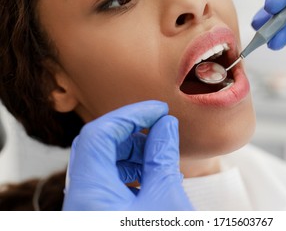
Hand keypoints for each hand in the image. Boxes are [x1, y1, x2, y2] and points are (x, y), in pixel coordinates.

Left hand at [62, 101, 193, 210]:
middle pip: (98, 145)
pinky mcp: (98, 213)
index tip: (158, 110)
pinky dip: (130, 170)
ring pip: (103, 163)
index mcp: (89, 192)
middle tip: (160, 126)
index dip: (130, 115)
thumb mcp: (166, 198)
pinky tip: (152, 174)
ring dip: (132, 151)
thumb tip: (166, 125)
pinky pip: (107, 181)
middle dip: (131, 131)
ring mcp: (87, 206)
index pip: (98, 133)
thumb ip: (162, 157)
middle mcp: (81, 198)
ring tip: (160, 152)